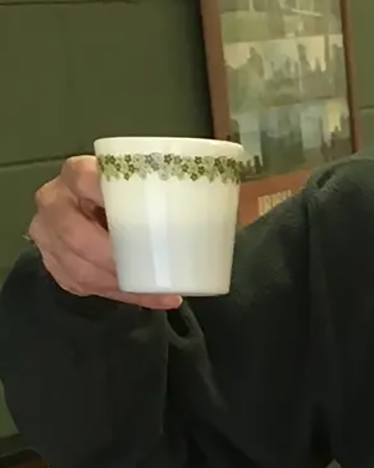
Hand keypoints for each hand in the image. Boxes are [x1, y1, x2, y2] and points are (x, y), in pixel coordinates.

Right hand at [27, 156, 180, 310]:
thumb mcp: (145, 179)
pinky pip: (77, 283)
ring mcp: (46, 233)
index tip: (137, 214)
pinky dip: (113, 293)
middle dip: (112, 257)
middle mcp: (54, 200)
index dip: (104, 194)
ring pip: (77, 266)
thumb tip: (234, 199)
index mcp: (77, 172)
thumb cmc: (136, 188)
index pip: (84, 178)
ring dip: (115, 283)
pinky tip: (141, 295)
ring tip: (155, 290)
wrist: (94, 202)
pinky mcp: (50, 260)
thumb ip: (174, 182)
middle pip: (75, 234)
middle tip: (149, 269)